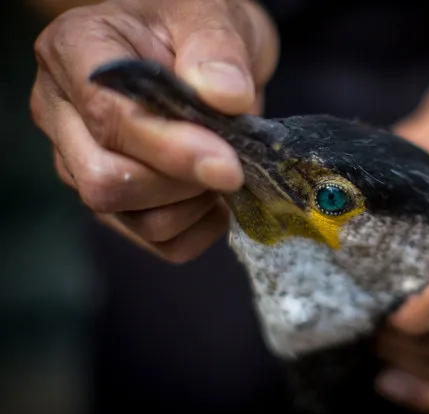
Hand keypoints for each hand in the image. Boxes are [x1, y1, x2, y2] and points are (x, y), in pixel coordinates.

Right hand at [30, 0, 278, 262]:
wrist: (198, 52)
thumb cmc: (194, 25)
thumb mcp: (210, 17)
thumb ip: (217, 50)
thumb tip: (225, 97)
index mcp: (75, 52)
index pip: (107, 117)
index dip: (170, 149)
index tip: (227, 161)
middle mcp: (63, 112)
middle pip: (106, 180)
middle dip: (180, 182)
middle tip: (230, 159)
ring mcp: (81, 161)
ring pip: (127, 216)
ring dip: (191, 206)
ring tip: (223, 168)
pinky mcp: (113, 199)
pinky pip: (154, 240)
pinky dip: (196, 229)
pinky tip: (215, 197)